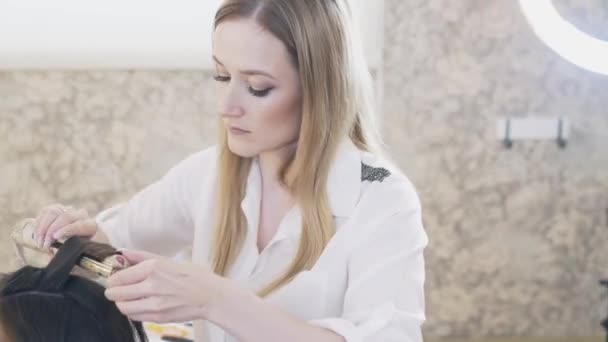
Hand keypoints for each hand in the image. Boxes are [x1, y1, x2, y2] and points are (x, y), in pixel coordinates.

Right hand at [33, 204, 97, 248]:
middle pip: (66, 216)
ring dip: (43, 227)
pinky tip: (36, 235)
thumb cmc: (80, 247)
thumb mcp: (80, 252)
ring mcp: (68, 210)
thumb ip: (73, 252)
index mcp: (91, 226)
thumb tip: (55, 254)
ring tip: (39, 241)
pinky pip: (45, 211)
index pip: (81, 225)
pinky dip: (39, 223)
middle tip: (45, 244)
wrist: (82, 235)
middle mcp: (81, 215)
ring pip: (54, 212)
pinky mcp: (57, 208)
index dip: (67, 229)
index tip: (56, 237)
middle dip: (52, 230)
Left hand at [104, 250, 226, 322]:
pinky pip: (134, 316)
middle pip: (116, 293)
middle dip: (112, 291)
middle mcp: (151, 286)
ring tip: (127, 298)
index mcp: (153, 268)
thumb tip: (123, 252)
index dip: (111, 278)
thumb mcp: (167, 260)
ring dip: (121, 303)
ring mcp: (154, 304)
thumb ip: (142, 256)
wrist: (209, 296)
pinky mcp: (157, 317)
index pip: (118, 277)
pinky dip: (132, 311)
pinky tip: (139, 305)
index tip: (113, 279)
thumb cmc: (192, 276)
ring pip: (122, 307)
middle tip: (115, 289)